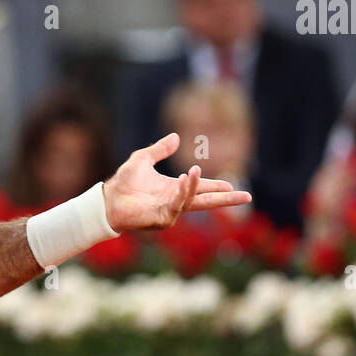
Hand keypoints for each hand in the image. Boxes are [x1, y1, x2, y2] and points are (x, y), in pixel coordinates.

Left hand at [102, 133, 251, 230]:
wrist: (108, 199)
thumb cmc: (123, 183)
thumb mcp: (143, 159)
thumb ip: (160, 149)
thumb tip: (176, 137)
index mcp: (174, 189)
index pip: (200, 188)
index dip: (216, 186)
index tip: (231, 185)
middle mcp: (175, 202)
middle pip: (206, 201)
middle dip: (226, 200)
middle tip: (247, 197)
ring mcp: (170, 212)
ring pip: (191, 200)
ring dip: (195, 187)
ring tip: (195, 171)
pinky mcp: (161, 219)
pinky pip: (177, 205)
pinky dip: (182, 193)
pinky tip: (183, 180)